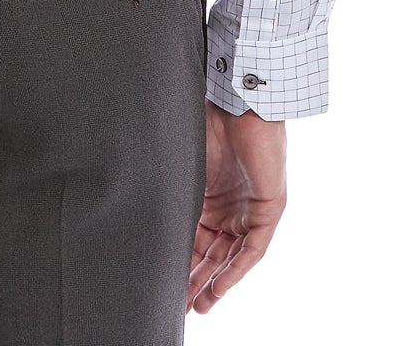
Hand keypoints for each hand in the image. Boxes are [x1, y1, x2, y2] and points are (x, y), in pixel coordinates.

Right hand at [187, 101, 287, 312]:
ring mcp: (250, 208)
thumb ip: (174, 193)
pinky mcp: (268, 209)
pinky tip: (220, 287)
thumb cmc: (208, 123)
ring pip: (232, 257)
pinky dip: (236, 270)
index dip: (182, 262)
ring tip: (198, 306)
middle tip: (180, 305)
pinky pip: (253, 249)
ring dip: (216, 283)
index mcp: (211, 195)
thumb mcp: (184, 166)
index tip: (166, 285)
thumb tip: (140, 210)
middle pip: (214, 253)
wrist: (239, 102)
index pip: (196, 237)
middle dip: (197, 281)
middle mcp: (231, 206)